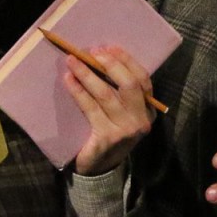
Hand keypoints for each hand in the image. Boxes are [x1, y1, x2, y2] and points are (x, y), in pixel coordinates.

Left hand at [63, 46, 154, 174]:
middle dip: (110, 64)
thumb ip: (119, 93)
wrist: (99, 169)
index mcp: (148, 111)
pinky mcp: (107, 137)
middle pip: (129, 84)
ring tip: (72, 61)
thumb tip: (100, 58)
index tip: (109, 47)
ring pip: (106, 94)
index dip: (126, 61)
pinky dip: (78, 91)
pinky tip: (69, 80)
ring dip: (87, 74)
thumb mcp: (121, 114)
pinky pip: (90, 108)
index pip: (143, 80)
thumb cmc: (108, 134)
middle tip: (91, 52)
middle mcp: (141, 121)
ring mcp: (125, 130)